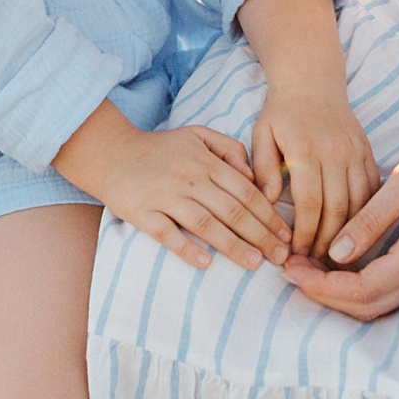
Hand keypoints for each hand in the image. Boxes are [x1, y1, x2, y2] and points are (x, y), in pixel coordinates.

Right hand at [55, 101, 292, 270]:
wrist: (111, 152)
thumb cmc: (161, 148)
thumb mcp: (198, 135)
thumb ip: (229, 149)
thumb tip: (252, 176)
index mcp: (207, 162)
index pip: (247, 192)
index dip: (270, 215)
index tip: (287, 235)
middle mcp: (190, 179)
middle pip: (233, 210)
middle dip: (261, 235)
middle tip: (280, 257)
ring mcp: (166, 197)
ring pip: (206, 224)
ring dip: (233, 245)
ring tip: (254, 263)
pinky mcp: (143, 213)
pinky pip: (167, 234)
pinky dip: (186, 248)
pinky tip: (205, 263)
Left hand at [250, 79, 379, 258]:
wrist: (312, 81)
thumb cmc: (281, 112)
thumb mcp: (262, 134)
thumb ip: (262, 168)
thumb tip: (267, 201)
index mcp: (306, 150)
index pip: (309, 203)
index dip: (305, 234)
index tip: (296, 254)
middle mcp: (335, 152)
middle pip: (337, 208)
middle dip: (327, 241)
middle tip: (316, 265)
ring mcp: (356, 152)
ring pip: (360, 202)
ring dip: (349, 233)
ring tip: (335, 255)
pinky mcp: (368, 152)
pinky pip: (372, 189)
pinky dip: (367, 213)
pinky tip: (356, 232)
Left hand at [281, 107, 398, 320]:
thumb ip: (373, 219)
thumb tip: (336, 253)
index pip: (363, 288)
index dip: (322, 285)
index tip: (289, 268)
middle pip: (369, 306)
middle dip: (325, 295)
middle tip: (289, 271)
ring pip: (381, 302)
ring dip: (340, 293)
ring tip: (306, 267)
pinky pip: (392, 287)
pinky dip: (360, 284)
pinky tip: (337, 262)